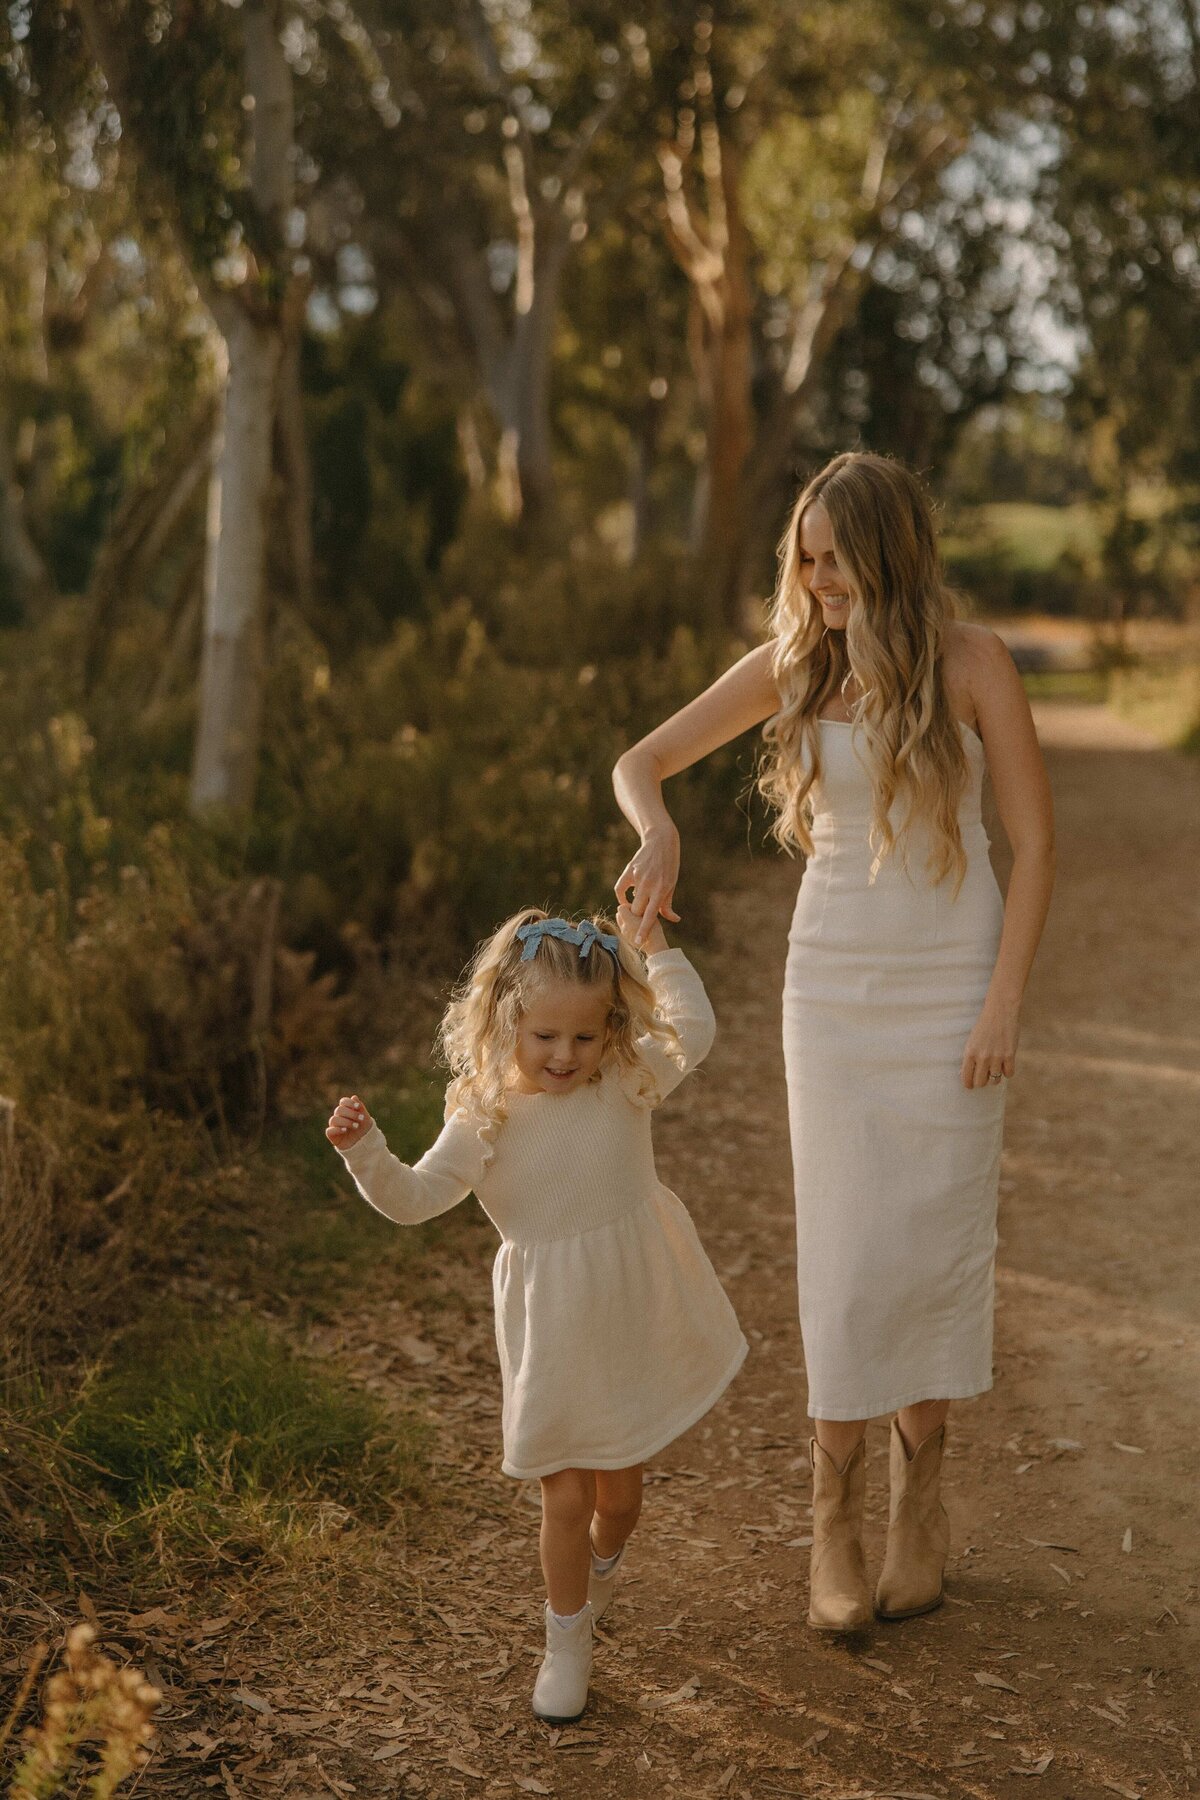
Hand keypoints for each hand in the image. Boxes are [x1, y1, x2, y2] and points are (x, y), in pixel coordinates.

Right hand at [326, 1093, 373, 1147]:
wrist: (365, 1143)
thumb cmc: (364, 1129)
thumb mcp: (365, 1118)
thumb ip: (360, 1108)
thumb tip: (354, 1097)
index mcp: (346, 1110)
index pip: (343, 1102)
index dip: (349, 1102)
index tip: (358, 1107)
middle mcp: (339, 1116)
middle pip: (338, 1110)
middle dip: (350, 1113)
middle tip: (361, 1119)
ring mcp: (335, 1126)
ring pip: (333, 1119)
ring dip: (346, 1121)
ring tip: (356, 1126)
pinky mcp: (332, 1136)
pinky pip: (329, 1131)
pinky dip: (337, 1129)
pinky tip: (345, 1130)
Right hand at [613, 822, 680, 948]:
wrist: (661, 841)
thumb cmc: (669, 865)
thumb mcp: (672, 884)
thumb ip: (668, 904)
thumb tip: (673, 919)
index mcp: (661, 890)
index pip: (651, 915)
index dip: (644, 930)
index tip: (639, 941)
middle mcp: (648, 885)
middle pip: (637, 911)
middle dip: (639, 917)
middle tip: (643, 916)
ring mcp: (637, 877)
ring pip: (629, 902)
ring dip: (633, 906)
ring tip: (640, 900)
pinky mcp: (628, 871)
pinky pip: (620, 889)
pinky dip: (622, 896)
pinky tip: (626, 897)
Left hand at [617, 901, 666, 955]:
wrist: (655, 947)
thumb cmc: (654, 929)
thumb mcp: (650, 915)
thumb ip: (641, 908)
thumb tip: (638, 902)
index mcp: (628, 920)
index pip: (621, 908)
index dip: (628, 906)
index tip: (636, 908)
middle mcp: (623, 927)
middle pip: (619, 914)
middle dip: (626, 912)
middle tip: (637, 913)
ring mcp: (624, 934)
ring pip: (621, 922)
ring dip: (627, 920)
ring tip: (637, 921)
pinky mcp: (627, 940)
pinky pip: (624, 930)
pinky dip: (628, 927)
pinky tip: (637, 928)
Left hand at [961, 1000, 1018, 1090]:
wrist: (1000, 1011)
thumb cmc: (984, 1025)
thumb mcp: (972, 1040)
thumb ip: (971, 1056)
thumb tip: (968, 1074)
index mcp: (970, 1053)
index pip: (967, 1078)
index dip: (968, 1084)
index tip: (970, 1085)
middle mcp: (982, 1057)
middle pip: (981, 1082)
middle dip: (981, 1082)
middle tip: (983, 1078)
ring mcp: (997, 1057)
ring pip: (995, 1080)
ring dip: (994, 1078)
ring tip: (994, 1071)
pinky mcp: (1010, 1055)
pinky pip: (1009, 1074)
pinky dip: (1007, 1072)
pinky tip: (1005, 1065)